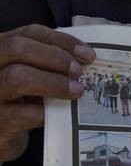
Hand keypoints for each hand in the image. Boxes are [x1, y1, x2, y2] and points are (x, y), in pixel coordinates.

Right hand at [0, 25, 95, 161]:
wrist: (2, 133)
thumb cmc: (20, 100)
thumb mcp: (31, 75)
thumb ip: (48, 63)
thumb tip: (84, 59)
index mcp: (0, 49)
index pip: (29, 32)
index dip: (61, 40)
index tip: (87, 55)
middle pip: (17, 48)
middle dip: (55, 57)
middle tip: (78, 72)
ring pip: (17, 77)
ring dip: (54, 83)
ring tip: (76, 91)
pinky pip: (21, 113)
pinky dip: (45, 112)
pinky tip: (59, 114)